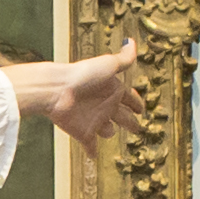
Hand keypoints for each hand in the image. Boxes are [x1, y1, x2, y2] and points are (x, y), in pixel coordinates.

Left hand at [15, 43, 140, 146]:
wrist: (57, 90)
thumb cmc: (83, 75)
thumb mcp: (107, 65)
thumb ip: (124, 59)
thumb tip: (132, 41)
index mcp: (112, 90)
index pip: (129, 98)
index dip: (136, 103)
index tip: (142, 108)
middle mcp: (105, 105)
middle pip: (122, 116)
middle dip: (130, 122)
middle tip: (137, 128)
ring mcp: (94, 120)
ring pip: (107, 129)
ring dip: (109, 132)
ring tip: (110, 132)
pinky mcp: (83, 133)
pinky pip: (90, 145)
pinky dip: (92, 151)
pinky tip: (94, 156)